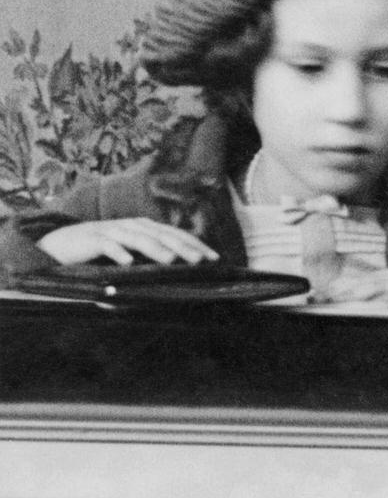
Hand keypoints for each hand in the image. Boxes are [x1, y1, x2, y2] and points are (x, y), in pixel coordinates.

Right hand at [38, 218, 219, 266]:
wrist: (64, 241)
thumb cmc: (103, 248)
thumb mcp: (131, 249)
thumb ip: (151, 255)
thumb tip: (179, 270)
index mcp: (147, 228)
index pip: (177, 235)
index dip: (196, 244)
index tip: (214, 258)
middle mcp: (135, 226)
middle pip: (163, 236)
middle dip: (183, 247)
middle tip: (200, 261)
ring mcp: (115, 230)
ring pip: (139, 239)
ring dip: (156, 249)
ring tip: (170, 260)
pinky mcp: (95, 239)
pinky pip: (108, 245)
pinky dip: (118, 253)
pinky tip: (127, 263)